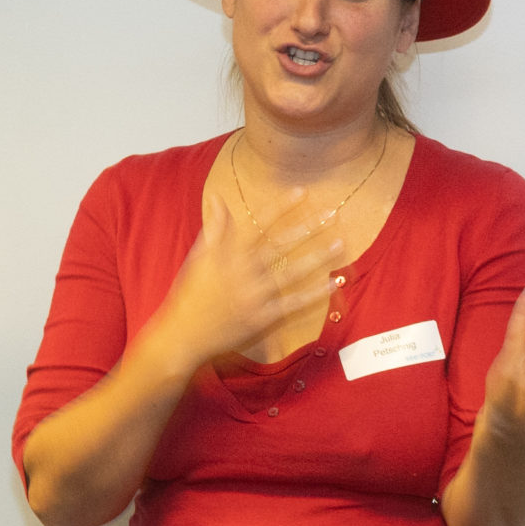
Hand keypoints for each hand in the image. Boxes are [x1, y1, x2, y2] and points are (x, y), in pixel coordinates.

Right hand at [150, 191, 348, 368]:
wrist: (183, 334)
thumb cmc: (190, 293)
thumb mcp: (199, 256)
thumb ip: (215, 227)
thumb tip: (219, 197)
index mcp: (229, 254)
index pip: (260, 223)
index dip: (281, 206)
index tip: (302, 191)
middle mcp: (244, 272)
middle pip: (282, 245)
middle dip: (309, 227)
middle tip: (333, 213)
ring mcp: (255, 296)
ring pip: (293, 272)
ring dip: (318, 258)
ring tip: (341, 244)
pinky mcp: (262, 318)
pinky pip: (293, 304)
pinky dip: (314, 295)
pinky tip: (333, 283)